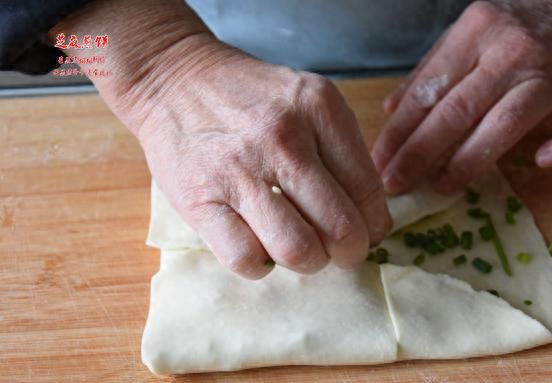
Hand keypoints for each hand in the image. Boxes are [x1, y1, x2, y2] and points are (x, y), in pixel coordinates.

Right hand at [135, 46, 390, 278]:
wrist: (174, 80)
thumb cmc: (250, 97)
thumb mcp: (308, 99)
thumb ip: (343, 149)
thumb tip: (369, 217)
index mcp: (319, 110)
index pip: (367, 189)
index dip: (374, 225)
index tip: (367, 232)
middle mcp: (283, 139)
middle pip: (339, 227)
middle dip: (349, 252)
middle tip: (341, 251)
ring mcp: (239, 170)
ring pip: (297, 250)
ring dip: (308, 262)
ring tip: (302, 249)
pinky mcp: (200, 200)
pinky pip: (245, 259)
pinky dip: (261, 265)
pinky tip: (260, 245)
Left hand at [372, 0, 551, 193]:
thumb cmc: (520, 23)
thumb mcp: (468, 30)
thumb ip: (429, 69)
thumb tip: (390, 109)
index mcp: (475, 33)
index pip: (428, 90)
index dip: (400, 131)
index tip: (379, 162)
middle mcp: (510, 53)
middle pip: (457, 111)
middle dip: (419, 153)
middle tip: (395, 184)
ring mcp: (550, 76)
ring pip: (504, 125)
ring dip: (468, 162)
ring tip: (441, 187)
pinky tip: (538, 163)